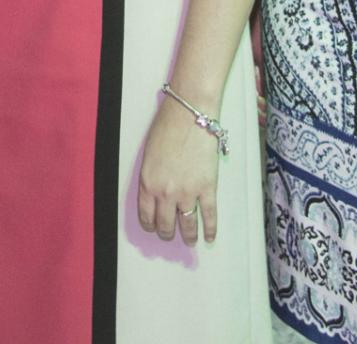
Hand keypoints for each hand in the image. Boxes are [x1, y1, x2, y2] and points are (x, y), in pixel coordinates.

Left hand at [137, 93, 222, 245]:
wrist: (189, 115)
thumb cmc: (167, 127)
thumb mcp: (149, 155)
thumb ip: (152, 176)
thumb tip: (158, 191)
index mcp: (148, 183)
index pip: (146, 215)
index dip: (151, 225)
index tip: (154, 228)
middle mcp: (165, 193)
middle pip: (166, 223)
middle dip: (167, 232)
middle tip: (171, 234)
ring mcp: (187, 192)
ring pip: (187, 224)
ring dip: (188, 235)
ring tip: (190, 240)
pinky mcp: (207, 188)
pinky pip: (209, 215)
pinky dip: (210, 229)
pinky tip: (209, 237)